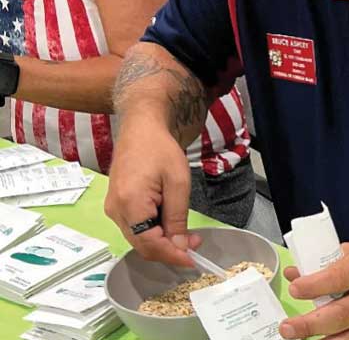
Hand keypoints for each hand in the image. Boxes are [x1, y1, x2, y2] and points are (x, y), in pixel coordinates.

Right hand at [103, 121, 198, 266]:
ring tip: (186, 234)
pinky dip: (153, 231)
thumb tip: (179, 246)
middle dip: (169, 250)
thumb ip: (177, 217)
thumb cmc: (160, 150)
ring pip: (138, 239)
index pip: (149, 244)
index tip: (192, 260)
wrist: (140, 129)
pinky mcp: (116, 206)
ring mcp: (113, 209)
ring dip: (162, 241)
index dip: (171, 255)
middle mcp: (115, 210)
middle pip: (142, 245)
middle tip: (194, 245)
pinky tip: (170, 224)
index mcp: (130, 203)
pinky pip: (135, 228)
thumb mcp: (178, 183)